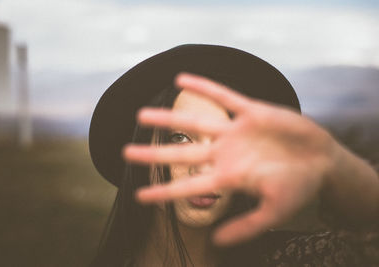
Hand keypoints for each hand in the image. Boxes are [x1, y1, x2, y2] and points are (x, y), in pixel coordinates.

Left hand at [123, 72, 339, 244]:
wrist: (322, 162)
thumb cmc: (299, 189)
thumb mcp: (275, 212)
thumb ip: (247, 227)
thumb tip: (215, 243)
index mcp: (229, 178)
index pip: (189, 185)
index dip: (165, 191)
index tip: (140, 195)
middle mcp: (225, 154)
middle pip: (182, 152)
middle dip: (155, 154)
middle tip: (125, 153)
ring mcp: (236, 132)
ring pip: (195, 122)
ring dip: (168, 118)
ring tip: (141, 115)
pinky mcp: (251, 112)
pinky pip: (223, 96)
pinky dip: (204, 87)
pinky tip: (181, 78)